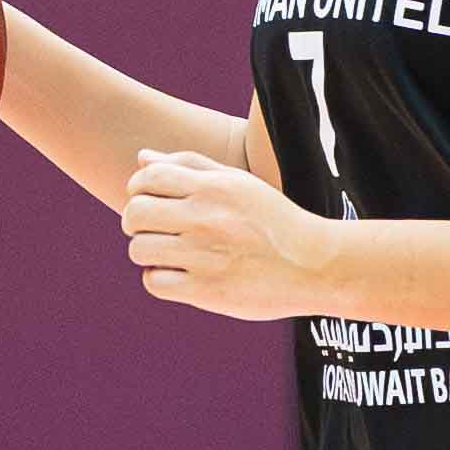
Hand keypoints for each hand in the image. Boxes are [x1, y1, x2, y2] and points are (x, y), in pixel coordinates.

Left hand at [123, 150, 338, 320]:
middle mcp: (205, 218)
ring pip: (139, 249)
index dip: (138, 189)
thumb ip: (190, 166)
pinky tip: (179, 275)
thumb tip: (142, 159)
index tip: (151, 200)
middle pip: (136, 213)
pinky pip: (154, 282)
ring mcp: (204, 255)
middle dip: (136, 222)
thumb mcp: (238, 184)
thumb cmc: (274, 222)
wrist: (314, 266)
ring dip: (147, 252)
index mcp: (213, 188)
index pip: (148, 178)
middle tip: (154, 230)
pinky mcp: (206, 290)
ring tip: (168, 254)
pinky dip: (159, 279)